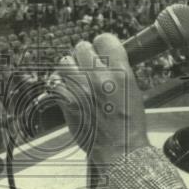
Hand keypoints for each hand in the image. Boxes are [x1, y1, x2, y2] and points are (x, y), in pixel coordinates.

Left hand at [54, 34, 148, 166]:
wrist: (119, 148)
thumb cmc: (128, 122)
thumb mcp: (132, 88)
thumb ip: (117, 68)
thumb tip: (103, 55)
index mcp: (121, 71)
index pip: (104, 39)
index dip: (101, 45)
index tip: (101, 52)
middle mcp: (99, 76)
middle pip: (82, 47)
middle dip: (85, 56)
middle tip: (88, 68)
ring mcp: (80, 88)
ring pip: (65, 61)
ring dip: (70, 68)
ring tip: (77, 79)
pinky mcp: (66, 100)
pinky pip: (56, 81)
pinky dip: (60, 85)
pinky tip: (69, 92)